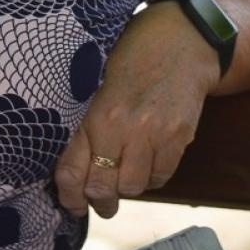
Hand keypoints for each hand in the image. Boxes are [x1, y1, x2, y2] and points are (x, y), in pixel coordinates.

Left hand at [54, 3, 218, 217]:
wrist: (179, 45)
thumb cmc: (133, 67)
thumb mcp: (99, 92)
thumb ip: (86, 131)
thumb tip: (74, 180)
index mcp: (92, 114)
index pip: (71, 171)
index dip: (70, 197)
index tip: (74, 204)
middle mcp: (119, 126)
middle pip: (101, 187)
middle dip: (101, 202)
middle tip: (104, 204)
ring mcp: (151, 133)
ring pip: (133, 187)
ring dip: (130, 187)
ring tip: (131, 172)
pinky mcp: (178, 137)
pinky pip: (162, 177)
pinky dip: (154, 177)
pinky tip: (152, 161)